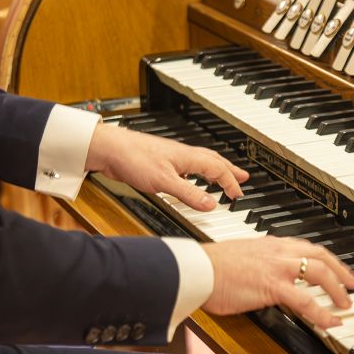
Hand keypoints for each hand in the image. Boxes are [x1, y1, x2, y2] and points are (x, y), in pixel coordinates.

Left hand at [86, 123, 248, 210]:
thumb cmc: (134, 158)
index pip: (218, 169)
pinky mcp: (162, 163)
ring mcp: (173, 158)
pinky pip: (189, 167)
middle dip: (230, 171)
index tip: (238, 195)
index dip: (230, 183)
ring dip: (216, 171)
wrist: (110, 149)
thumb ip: (189, 194)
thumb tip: (211, 204)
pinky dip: (198, 173)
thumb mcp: (165, 182)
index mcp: (189, 157)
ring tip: (223, 178)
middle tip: (243, 178)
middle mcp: (183, 155)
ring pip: (202, 162)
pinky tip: (192, 178)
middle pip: (214, 161)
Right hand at [201, 237, 353, 327]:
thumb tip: (259, 275)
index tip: (335, 267)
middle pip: (321, 256)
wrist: (197, 269)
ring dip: (337, 289)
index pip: (306, 247)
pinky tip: (332, 322)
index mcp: (270, 244)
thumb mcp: (238, 258)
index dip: (326, 258)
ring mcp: (278, 268)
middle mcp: (278, 251)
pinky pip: (306, 301)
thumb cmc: (209, 267)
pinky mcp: (273, 286)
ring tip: (346, 304)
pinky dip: (323, 312)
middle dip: (341, 271)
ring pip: (320, 273)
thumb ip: (255, 264)